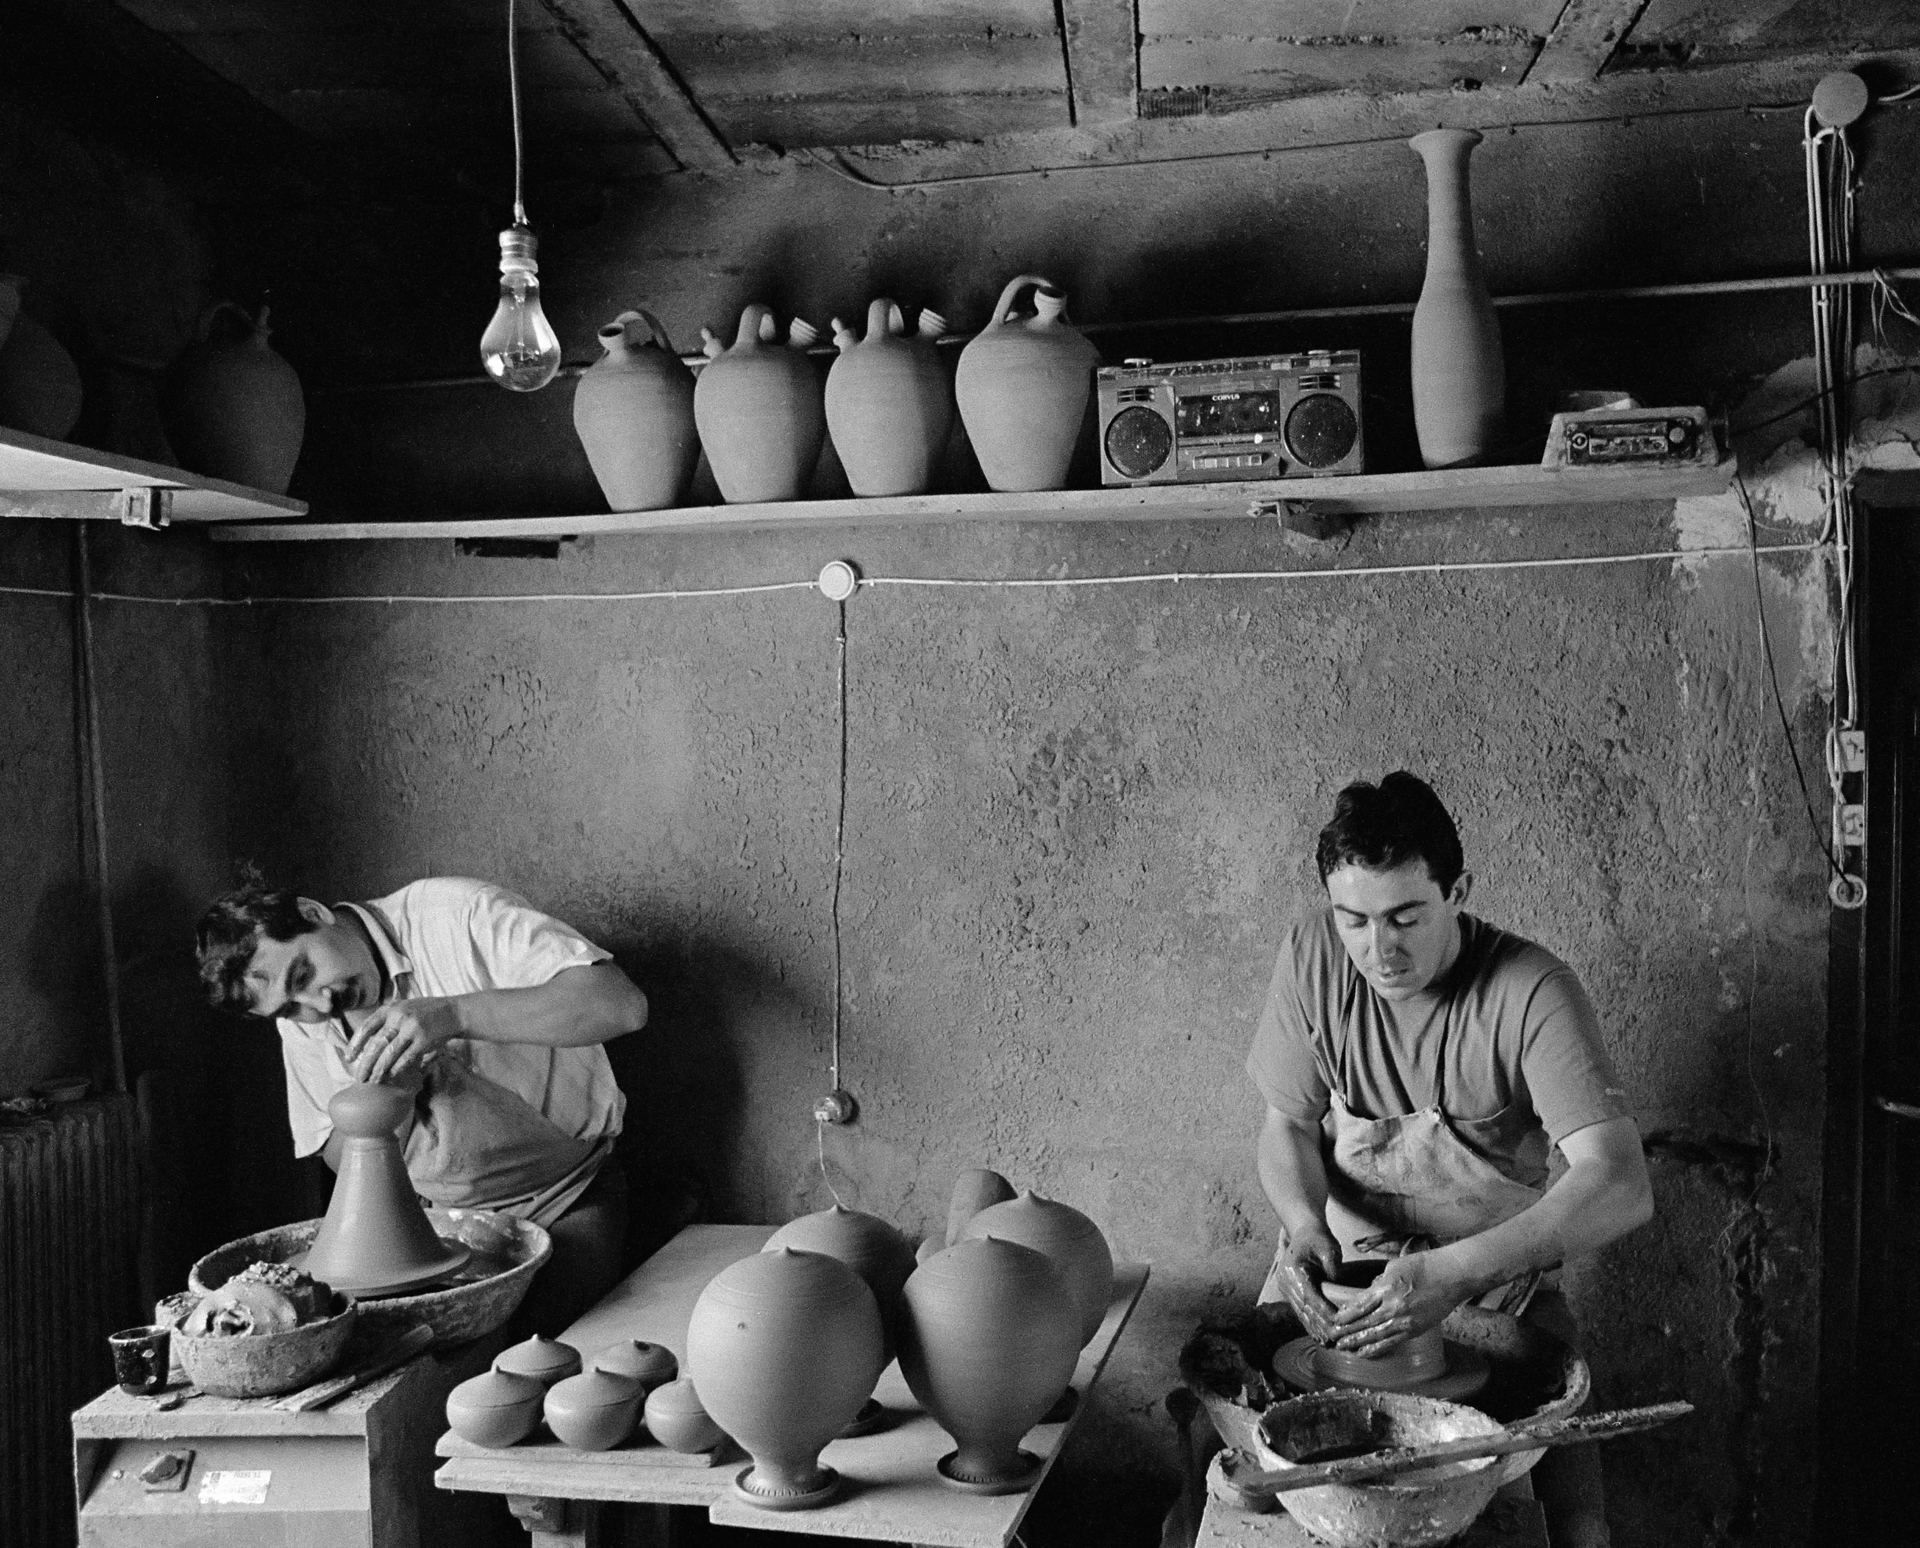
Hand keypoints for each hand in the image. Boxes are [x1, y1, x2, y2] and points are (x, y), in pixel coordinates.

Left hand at [346, 997, 460, 1083]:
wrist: (453, 1012)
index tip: (348, 1059)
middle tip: (359, 1078)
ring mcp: (412, 1028)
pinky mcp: (424, 1039)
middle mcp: (399, 1017)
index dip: (355, 1044)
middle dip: (365, 1064)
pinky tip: (392, 1075)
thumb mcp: (403, 1009)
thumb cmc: (425, 1014)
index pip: (366, 1027)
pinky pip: (405, 1058)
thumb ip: (386, 1023)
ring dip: (379, 1070)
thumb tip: (366, 1047)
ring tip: (373, 1080)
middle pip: (376, 1045)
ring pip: (389, 1054)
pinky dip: (397, 1068)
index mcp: (391, 1008)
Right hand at [1275, 1228, 1342, 1345]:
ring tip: (1329, 1344)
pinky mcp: (1290, 1293)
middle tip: (1337, 1341)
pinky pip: (1301, 1312)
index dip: (1324, 1312)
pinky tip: (1321, 1337)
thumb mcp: (1328, 1246)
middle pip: (1304, 1309)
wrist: (1303, 1231)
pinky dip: (1311, 1325)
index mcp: (1293, 1270)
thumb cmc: (1318, 1238)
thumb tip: (1338, 1284)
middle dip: (1321, 1326)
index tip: (1339, 1325)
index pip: (1310, 1296)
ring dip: (1315, 1330)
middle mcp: (1285, 1281)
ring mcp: (1285, 1288)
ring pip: (1302, 1314)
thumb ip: (1332, 1265)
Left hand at [1329, 1251, 1468, 1355]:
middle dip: (1345, 1331)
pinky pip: (1391, 1342)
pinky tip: (1364, 1353)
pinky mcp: (1415, 1330)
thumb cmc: (1425, 1266)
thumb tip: (1368, 1293)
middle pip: (1363, 1322)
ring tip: (1341, 1347)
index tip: (1334, 1319)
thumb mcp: (1394, 1267)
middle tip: (1330, 1337)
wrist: (1452, 1276)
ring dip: (1356, 1342)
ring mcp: (1404, 1321)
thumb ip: (1379, 1282)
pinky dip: (1376, 1349)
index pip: (1359, 1304)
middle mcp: (1393, 1307)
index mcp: (1386, 1288)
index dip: (1345, 1314)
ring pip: (1374, 1335)